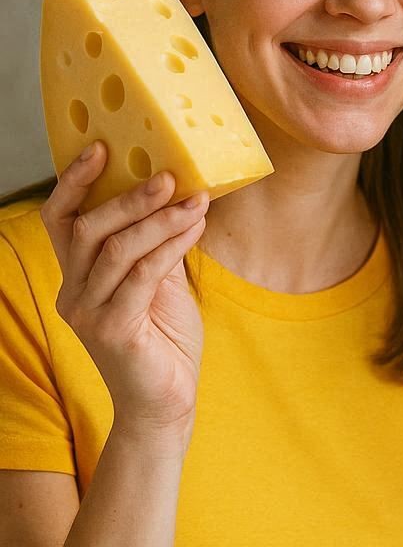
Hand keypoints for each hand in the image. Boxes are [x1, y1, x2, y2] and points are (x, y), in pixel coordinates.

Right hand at [40, 141, 209, 448]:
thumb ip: (156, 240)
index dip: (74, 181)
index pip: (61, 220)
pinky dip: (171, 246)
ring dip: (160, 219)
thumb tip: (180, 188)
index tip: (101, 146)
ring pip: (116, 250)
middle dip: (129, 197)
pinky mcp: (114, 331)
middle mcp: (74, 292)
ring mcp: (89, 314)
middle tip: (169, 175)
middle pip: (88, 229)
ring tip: (196, 198)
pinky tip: (196, 227)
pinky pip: (142, 276)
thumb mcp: (158, 277)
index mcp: (78, 274)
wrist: (166, 400)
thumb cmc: (164, 334)